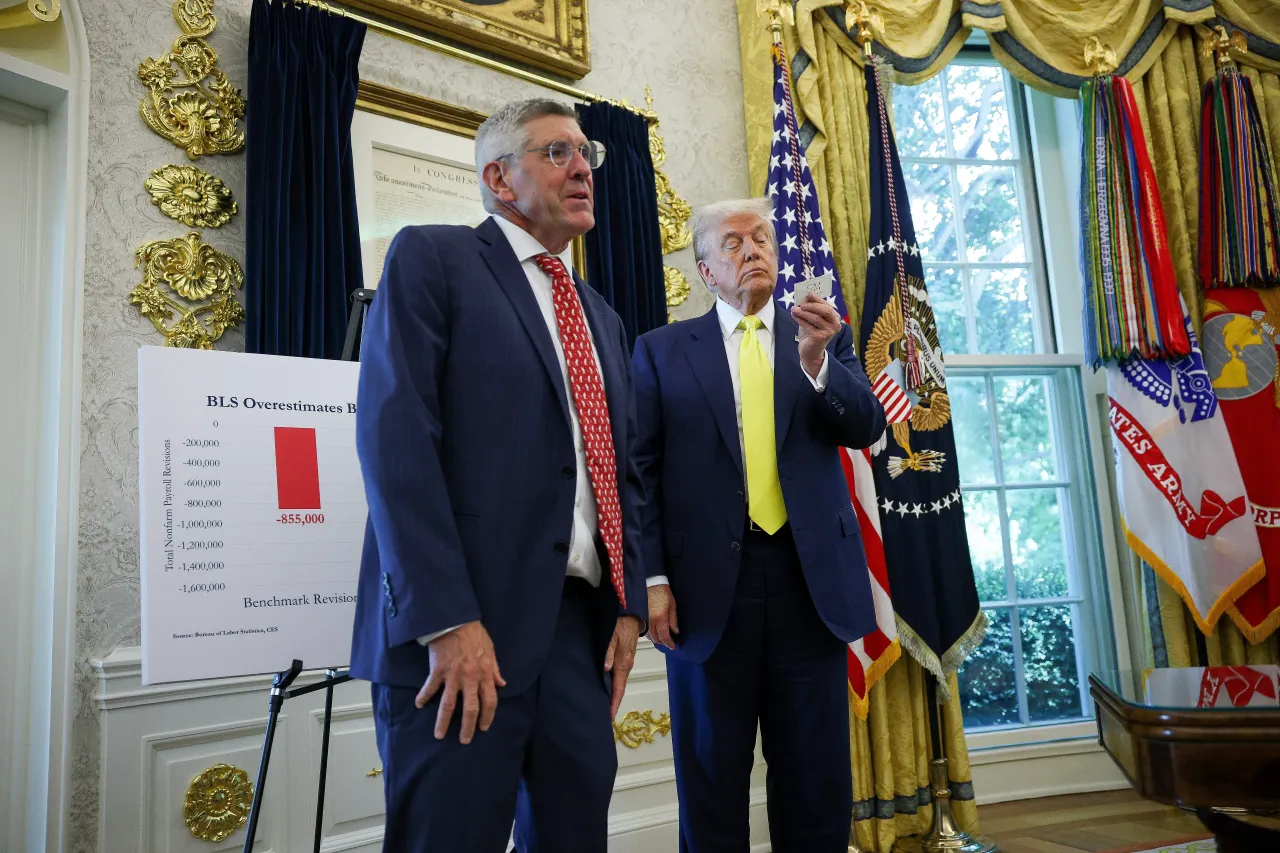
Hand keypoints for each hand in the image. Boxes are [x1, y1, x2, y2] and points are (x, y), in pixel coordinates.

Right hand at [419, 620, 505, 743]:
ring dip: (443, 722)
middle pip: (470, 709)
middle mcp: (470, 678)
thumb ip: (496, 669)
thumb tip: (502, 684)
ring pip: (448, 705)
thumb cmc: (474, 634)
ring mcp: (453, 675)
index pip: (490, 701)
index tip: (484, 727)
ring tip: (439, 735)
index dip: (488, 716)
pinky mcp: (437, 670)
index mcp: (485, 673)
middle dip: (467, 727)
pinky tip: (419, 705)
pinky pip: (430, 688)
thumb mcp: (491, 650)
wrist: (455, 620)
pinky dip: (423, 697)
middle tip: (465, 740)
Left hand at [605, 615, 641, 719]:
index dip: (614, 702)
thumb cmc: (620, 624)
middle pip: (620, 688)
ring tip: (604, 703)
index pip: (619, 688)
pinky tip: (606, 685)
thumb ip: (609, 651)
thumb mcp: (612, 636)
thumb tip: (606, 668)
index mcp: (624, 663)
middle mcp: (627, 666)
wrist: (632, 615)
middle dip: (613, 701)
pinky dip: (614, 684)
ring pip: (619, 682)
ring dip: (613, 693)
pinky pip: (619, 675)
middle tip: (603, 714)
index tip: (610, 716)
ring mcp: (627, 662)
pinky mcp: (625, 658)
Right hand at [646, 583, 678, 650]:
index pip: (664, 636)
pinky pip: (646, 629)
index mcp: (660, 619)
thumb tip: (676, 631)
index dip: (669, 643)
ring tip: (663, 639)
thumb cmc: (664, 593)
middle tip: (669, 643)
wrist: (651, 584)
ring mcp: (646, 619)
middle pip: (656, 638)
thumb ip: (673, 620)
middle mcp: (651, 622)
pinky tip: (655, 632)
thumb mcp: (672, 606)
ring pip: (649, 635)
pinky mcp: (643, 616)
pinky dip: (651, 634)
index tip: (673, 646)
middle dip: (662, 643)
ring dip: (656, 639)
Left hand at [792, 292, 840, 378]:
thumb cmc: (811, 333)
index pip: (827, 305)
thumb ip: (811, 309)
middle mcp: (835, 325)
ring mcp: (829, 332)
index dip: (817, 299)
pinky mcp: (820, 337)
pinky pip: (808, 325)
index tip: (808, 294)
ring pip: (815, 317)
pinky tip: (794, 316)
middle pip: (825, 310)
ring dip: (803, 312)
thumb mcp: (812, 319)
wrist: (810, 352)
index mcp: (835, 318)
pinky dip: (800, 319)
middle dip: (812, 305)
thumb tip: (804, 296)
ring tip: (794, 309)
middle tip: (801, 303)